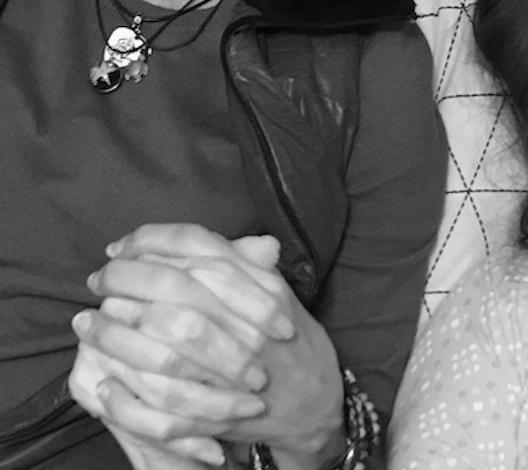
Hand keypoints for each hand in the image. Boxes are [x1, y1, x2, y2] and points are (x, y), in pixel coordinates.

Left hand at [73, 225, 344, 465]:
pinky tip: (105, 382)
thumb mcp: (276, 287)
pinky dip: (131, 395)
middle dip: (125, 281)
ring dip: (118, 334)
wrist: (317, 399)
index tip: (118, 248)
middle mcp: (247, 321)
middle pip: (173, 290)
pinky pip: (167, 404)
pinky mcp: (222, 412)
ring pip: (165, 345)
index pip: (197, 246)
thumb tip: (187, 239)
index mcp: (260, 284)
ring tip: (88, 323)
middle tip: (97, 280)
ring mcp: (235, 368)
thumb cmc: (289, 336)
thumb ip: (240, 260)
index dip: (150, 242)